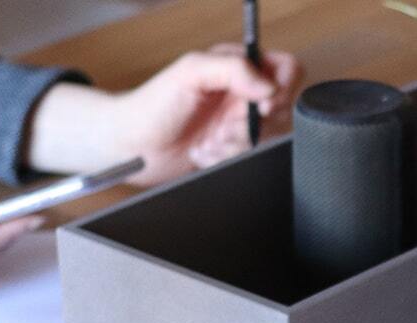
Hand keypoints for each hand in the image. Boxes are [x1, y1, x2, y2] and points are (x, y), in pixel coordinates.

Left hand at [26, 46, 303, 185]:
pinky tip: (204, 153)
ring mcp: (239, 123)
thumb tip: (269, 87)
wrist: (131, 147)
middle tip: (223, 127)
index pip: (285, 69)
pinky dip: (226, 160)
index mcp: (236, 68)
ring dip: (235, 145)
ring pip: (268, 138)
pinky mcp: (234, 150)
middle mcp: (242, 94)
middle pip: (281, 109)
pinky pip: (251, 159)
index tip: (260, 105)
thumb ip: (232, 69)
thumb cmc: (150, 105)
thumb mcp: (190, 72)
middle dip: (250, 125)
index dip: (281, 88)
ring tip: (208, 141)